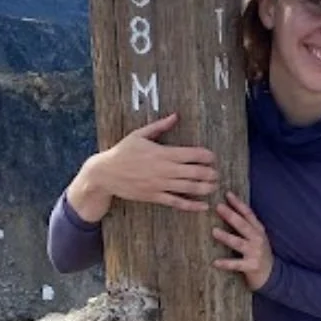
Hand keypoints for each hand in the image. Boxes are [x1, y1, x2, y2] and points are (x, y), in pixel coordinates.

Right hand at [70, 113, 218, 220]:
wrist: (104, 174)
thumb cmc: (122, 152)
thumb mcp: (139, 135)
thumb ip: (160, 126)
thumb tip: (176, 115)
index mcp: (163, 153)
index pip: (192, 154)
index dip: (207, 156)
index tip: (213, 157)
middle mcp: (164, 169)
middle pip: (195, 172)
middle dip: (210, 173)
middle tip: (217, 173)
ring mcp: (160, 184)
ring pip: (189, 188)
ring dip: (205, 188)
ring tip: (215, 186)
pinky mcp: (154, 196)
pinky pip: (176, 202)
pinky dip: (192, 205)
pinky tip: (203, 205)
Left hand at [213, 192, 273, 290]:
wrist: (271, 275)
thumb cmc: (260, 253)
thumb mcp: (257, 237)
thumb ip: (248, 226)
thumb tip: (230, 212)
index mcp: (259, 230)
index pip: (248, 214)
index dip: (238, 203)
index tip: (227, 194)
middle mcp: (258, 239)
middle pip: (243, 225)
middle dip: (231, 215)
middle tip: (218, 207)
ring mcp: (255, 252)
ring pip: (239, 243)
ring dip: (226, 237)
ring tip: (214, 231)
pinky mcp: (251, 266)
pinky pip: (236, 264)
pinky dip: (226, 263)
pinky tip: (215, 262)